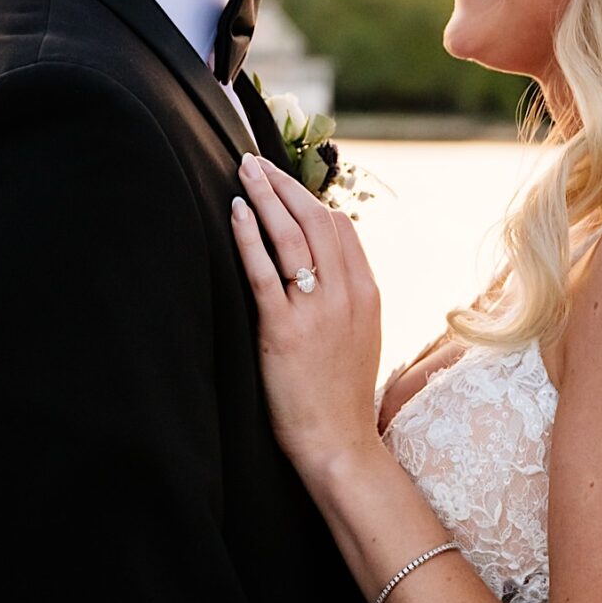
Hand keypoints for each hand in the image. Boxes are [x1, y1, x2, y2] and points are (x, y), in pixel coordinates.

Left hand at [230, 156, 383, 482]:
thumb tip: (324, 261)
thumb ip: (347, 294)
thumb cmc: (341, 391)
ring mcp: (316, 310)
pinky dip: (248, 236)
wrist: (338, 441)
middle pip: (314, 219)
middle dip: (282, 184)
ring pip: (290, 236)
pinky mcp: (284, 330)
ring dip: (264, 196)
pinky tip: (234, 213)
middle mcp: (345, 293)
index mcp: (367, 291)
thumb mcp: (361, 333)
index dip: (308, 198)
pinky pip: (264, 272)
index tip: (282, 184)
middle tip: (254, 161)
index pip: (339, 226)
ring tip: (243, 172)